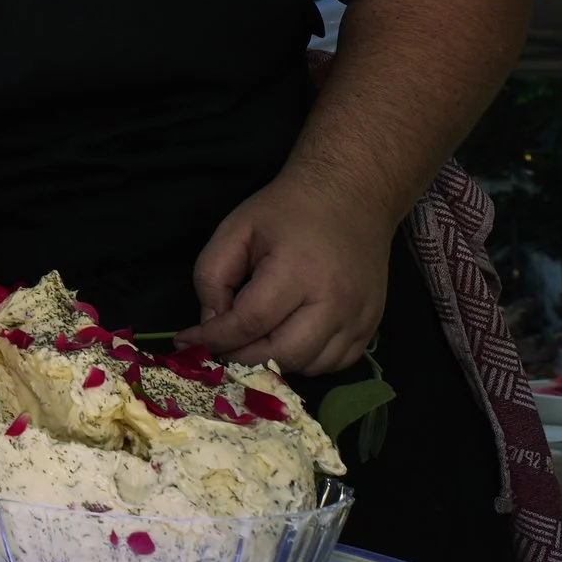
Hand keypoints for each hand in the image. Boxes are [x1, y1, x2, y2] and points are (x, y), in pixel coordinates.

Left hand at [178, 176, 394, 373]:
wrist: (351, 195)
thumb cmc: (288, 210)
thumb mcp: (236, 229)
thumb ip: (212, 276)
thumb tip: (211, 324)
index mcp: (298, 270)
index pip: (249, 323)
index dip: (215, 338)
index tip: (189, 342)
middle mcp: (335, 300)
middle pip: (281, 355)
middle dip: (241, 358)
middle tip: (220, 347)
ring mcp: (359, 316)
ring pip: (309, 366)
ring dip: (274, 363)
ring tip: (252, 341)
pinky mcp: (372, 325)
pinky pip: (335, 363)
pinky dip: (306, 362)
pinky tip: (287, 339)